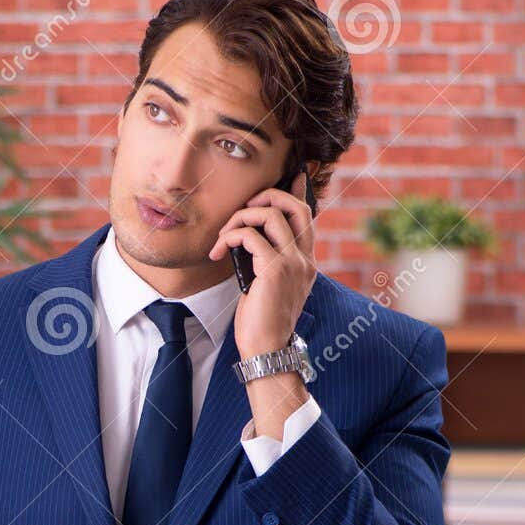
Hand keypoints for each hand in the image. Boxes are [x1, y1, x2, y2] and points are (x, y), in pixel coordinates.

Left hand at [208, 170, 316, 358]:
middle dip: (264, 196)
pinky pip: (250, 236)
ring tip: (222, 238)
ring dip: (239, 218)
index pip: (306, 216)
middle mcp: (304, 259)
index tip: (294, 175)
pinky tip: (218, 252)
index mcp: (305, 262)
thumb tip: (252, 241)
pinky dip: (230, 237)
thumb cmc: (262, 322)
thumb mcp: (267, 287)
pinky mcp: (275, 270)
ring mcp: (293, 263)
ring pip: (269, 215)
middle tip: (241, 209)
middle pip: (293, 205)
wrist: (267, 349)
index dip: (298, 192)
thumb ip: (267, 262)